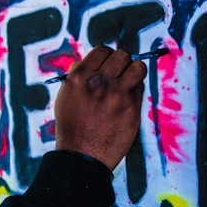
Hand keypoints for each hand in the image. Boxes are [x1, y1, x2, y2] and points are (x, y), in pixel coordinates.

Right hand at [54, 45, 146, 169]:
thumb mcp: (66, 96)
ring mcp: (118, 95)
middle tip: (119, 71)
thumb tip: (91, 60)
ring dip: (134, 70)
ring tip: (128, 79)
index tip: (108, 62)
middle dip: (121, 61)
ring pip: (138, 66)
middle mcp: (100, 82)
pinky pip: (141, 87)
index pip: (102, 50)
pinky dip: (136, 87)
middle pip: (122, 55)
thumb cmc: (72, 126)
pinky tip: (127, 96)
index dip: (106, 55)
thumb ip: (78, 75)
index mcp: (80, 77)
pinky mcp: (132, 108)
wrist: (82, 156)